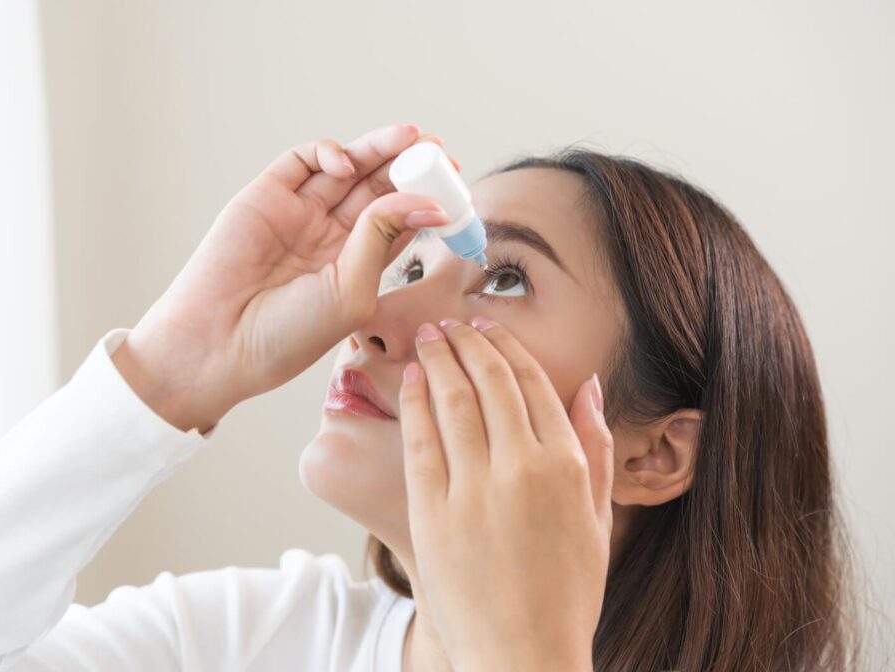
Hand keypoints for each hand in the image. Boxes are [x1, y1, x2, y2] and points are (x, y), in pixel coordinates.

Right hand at [112, 125, 457, 432]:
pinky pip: (304, 161)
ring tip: (412, 137)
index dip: (425, 200)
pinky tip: (348, 165)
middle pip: (378, 189)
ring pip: (347, 168)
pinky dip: (330, 154)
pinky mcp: (267, 194)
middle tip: (439, 150)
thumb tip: (427, 201)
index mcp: (354, 266)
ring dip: (380, 149)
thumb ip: (383, 239)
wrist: (218, 342)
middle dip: (409, 166)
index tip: (454, 187)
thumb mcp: (352, 291)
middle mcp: (329, 236)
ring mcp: (299, 213)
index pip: (399, 221)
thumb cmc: (286, 335)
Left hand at [398, 317, 613, 671]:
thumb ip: (597, 447)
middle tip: (452, 320)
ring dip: (441, 359)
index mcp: (567, 467)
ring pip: (455, 401)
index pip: (535, 384)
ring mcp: (475, 490)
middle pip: (491, 382)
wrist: (523, 655)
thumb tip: (591, 386)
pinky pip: (421, 441)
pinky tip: (413, 380)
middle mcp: (523, 468)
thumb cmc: (566, 593)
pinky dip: (417, 402)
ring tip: (430, 336)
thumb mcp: (598, 519)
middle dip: (469, 341)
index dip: (507, 347)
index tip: (489, 327)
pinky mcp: (433, 512)